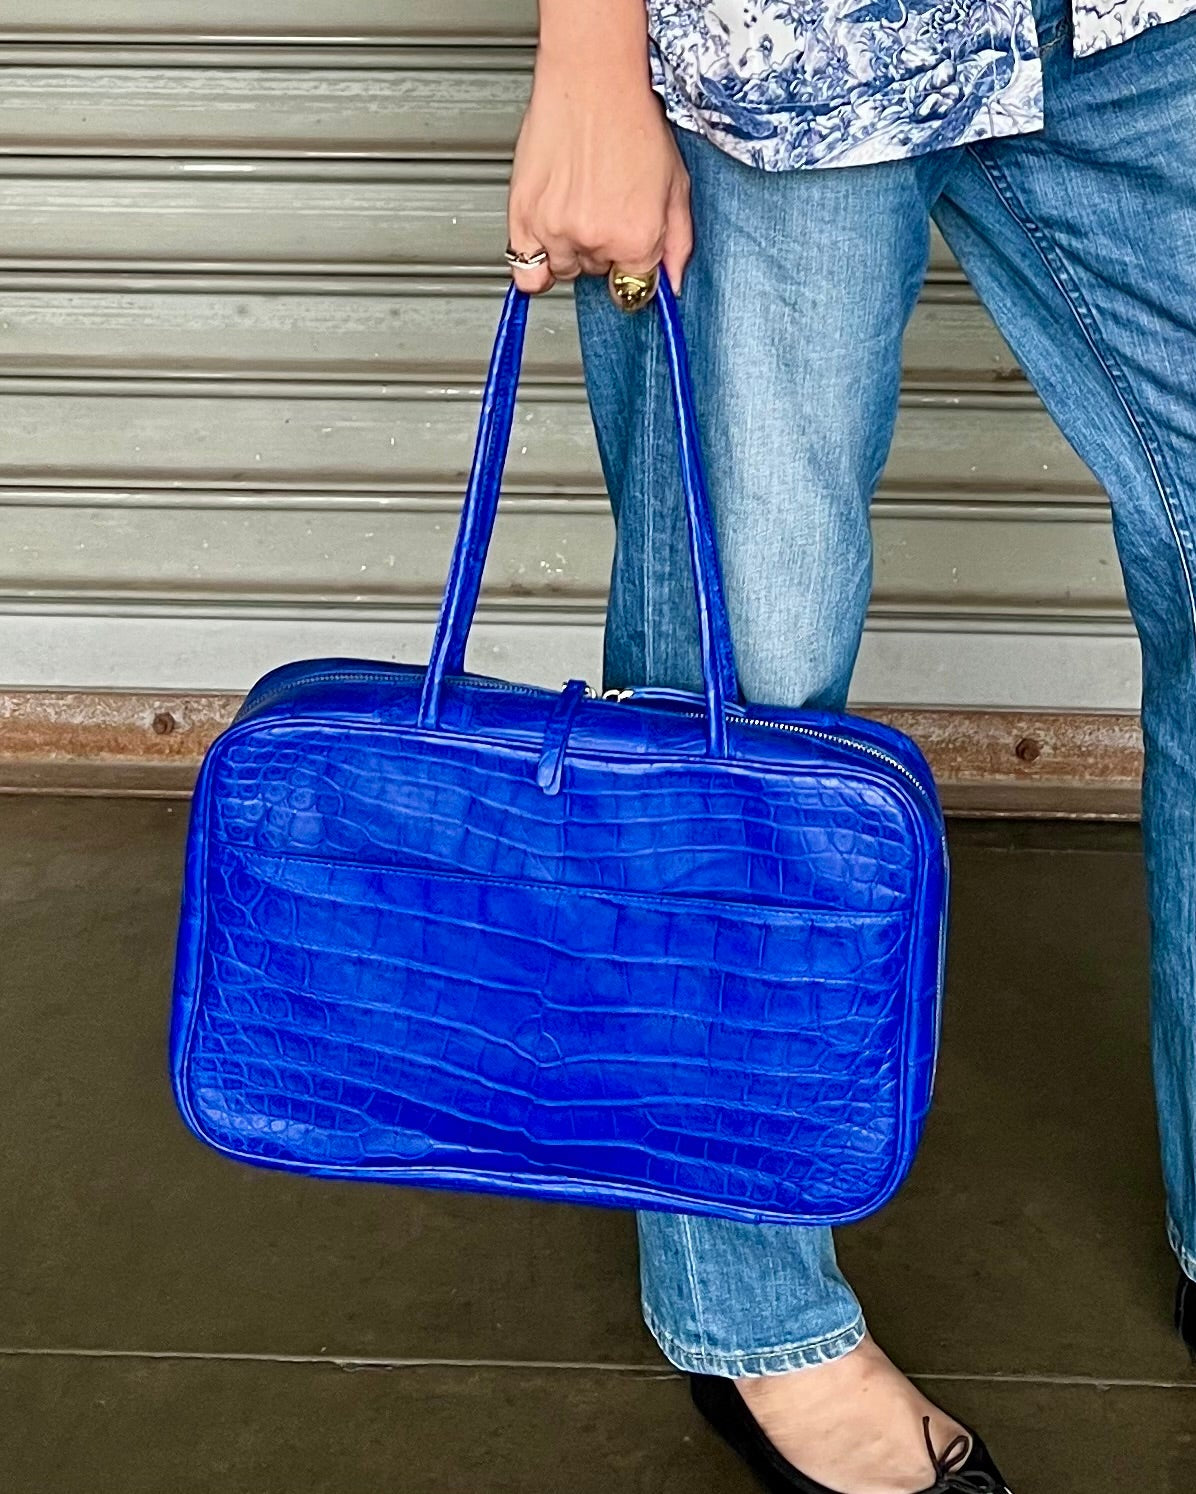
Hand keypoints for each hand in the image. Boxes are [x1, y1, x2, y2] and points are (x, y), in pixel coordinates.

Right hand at [506, 38, 691, 295]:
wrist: (592, 80)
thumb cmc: (631, 121)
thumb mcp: (676, 185)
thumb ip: (678, 242)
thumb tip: (671, 284)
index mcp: (637, 238)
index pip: (635, 290)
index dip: (633, 267)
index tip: (628, 252)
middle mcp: (596, 239)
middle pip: (598, 275)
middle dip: (603, 250)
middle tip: (602, 209)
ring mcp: (556, 231)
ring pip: (563, 270)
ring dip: (570, 250)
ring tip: (576, 209)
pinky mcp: (523, 218)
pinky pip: (524, 271)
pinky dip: (535, 263)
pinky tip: (547, 240)